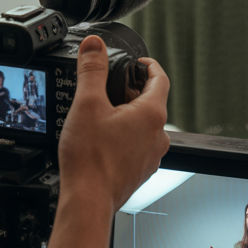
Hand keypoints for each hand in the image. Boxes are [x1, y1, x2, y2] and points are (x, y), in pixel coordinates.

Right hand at [58, 36, 169, 215]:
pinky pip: (137, 146)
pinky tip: (104, 140)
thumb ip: (92, 70)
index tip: (138, 62)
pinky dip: (125, 137)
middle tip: (110, 88)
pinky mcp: (140, 171)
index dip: (148, 66)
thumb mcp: (87, 104)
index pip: (160, 78)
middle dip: (132, 91)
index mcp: (151, 114)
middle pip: (151, 102)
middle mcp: (158, 136)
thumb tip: (94, 45)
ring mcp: (151, 156)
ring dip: (128, 116)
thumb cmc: (90, 159)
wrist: (88, 201)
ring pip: (145, 126)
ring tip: (103, 115)